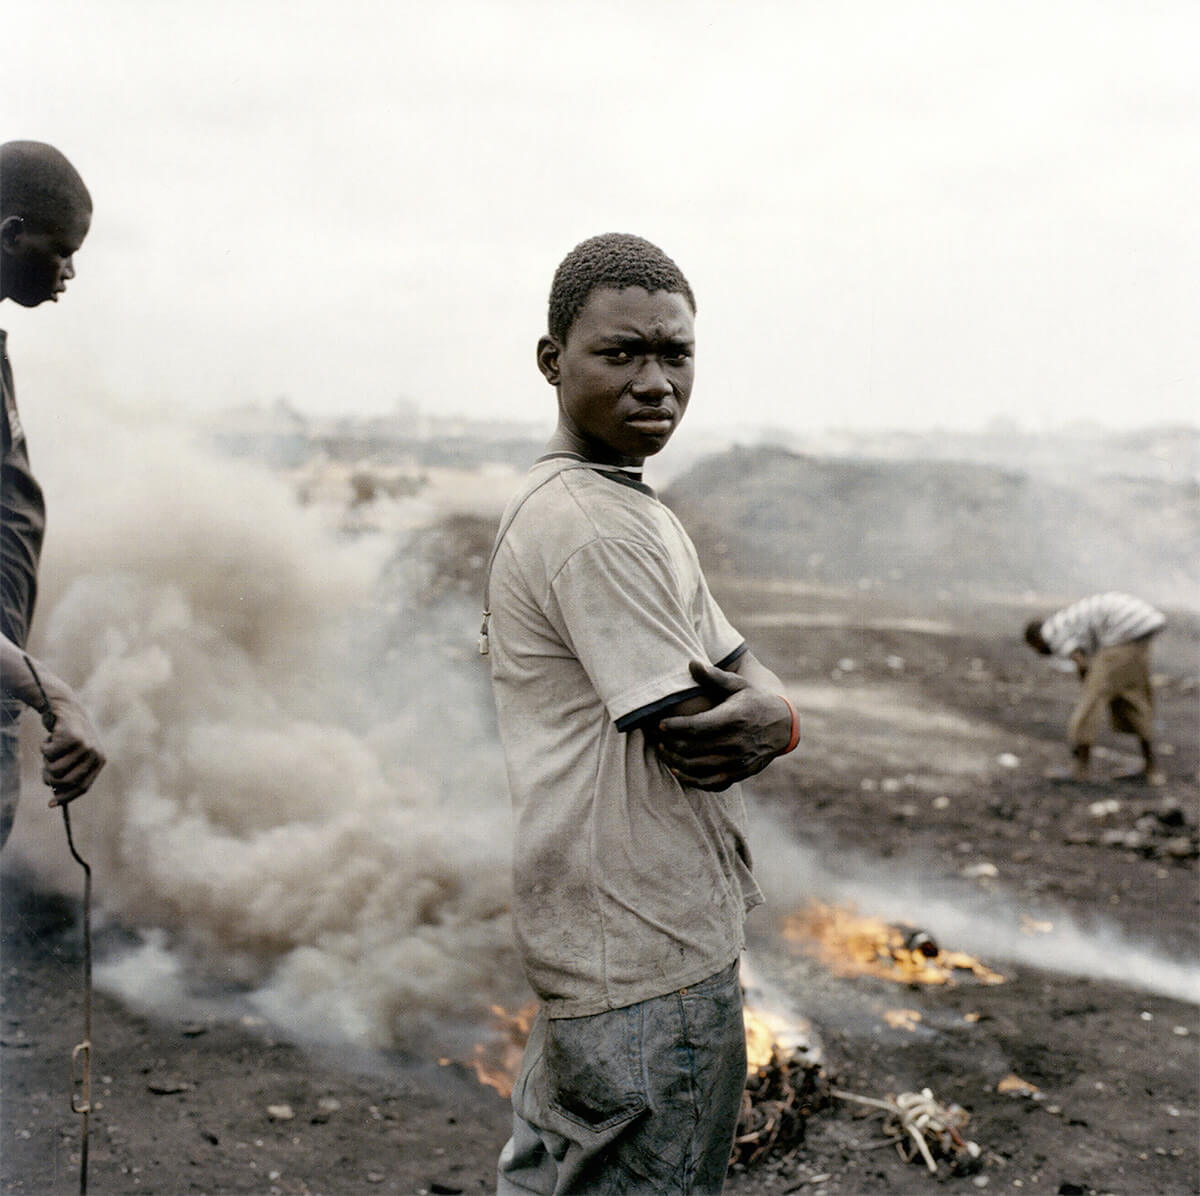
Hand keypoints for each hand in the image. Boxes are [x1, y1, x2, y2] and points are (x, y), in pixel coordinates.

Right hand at [40, 692, 105, 806]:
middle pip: (66, 781)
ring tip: (50, 749)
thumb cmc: (68, 736)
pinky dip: (44, 747)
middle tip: (44, 768)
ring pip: (55, 769)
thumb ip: (69, 773)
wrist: (66, 708)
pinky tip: (51, 737)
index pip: (82, 787)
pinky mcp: (72, 738)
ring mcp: (85, 746)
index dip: (65, 797)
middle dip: (50, 778)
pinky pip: (48, 754)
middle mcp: (95, 754)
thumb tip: (57, 796)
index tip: (50, 804)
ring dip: (46, 761)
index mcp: (99, 761)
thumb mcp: (74, 755)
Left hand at [655, 660, 793, 791]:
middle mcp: (736, 742)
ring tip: (663, 750)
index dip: (674, 727)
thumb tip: (691, 663)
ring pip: (698, 767)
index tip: (660, 723)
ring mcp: (738, 761)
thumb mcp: (737, 685)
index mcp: (733, 718)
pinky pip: (710, 782)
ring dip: (676, 760)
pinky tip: (678, 770)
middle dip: (670, 744)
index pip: (696, 726)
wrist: (781, 726)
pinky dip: (691, 779)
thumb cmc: (752, 700)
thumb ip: (713, 676)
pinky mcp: (739, 774)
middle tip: (657, 738)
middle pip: (693, 748)